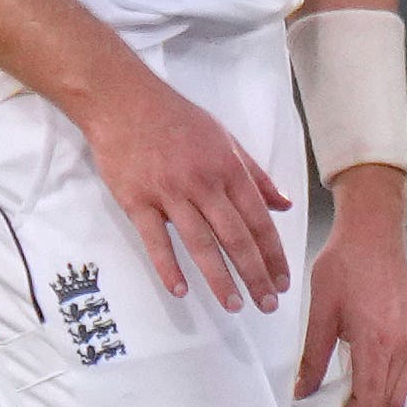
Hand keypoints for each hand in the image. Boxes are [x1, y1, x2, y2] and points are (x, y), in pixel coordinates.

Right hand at [75, 67, 295, 309]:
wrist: (124, 102)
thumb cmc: (177, 119)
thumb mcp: (226, 139)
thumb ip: (255, 175)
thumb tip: (283, 204)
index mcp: (229, 170)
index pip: (259, 220)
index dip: (274, 254)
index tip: (283, 280)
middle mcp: (204, 184)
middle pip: (236, 238)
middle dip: (255, 274)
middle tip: (268, 303)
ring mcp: (169, 193)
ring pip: (201, 244)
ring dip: (220, 278)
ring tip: (234, 305)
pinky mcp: (136, 200)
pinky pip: (155, 240)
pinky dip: (168, 267)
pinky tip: (181, 290)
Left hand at [298, 170, 406, 406]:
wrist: (375, 234)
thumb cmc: (347, 263)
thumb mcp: (320, 311)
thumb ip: (313, 356)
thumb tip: (303, 388)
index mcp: (377, 342)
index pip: (369, 402)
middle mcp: (401, 345)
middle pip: (391, 404)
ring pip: (402, 392)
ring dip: (379, 406)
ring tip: (349, 404)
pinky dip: (389, 388)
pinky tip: (366, 381)